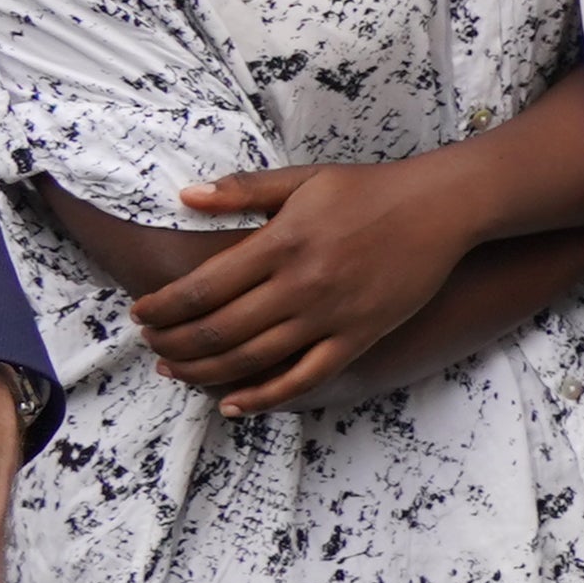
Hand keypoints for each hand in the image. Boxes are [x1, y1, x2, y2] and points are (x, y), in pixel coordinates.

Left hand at [133, 157, 486, 410]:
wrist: (443, 207)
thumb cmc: (370, 189)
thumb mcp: (304, 179)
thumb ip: (244, 190)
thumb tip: (184, 196)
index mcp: (281, 243)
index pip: (201, 288)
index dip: (162, 307)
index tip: (140, 313)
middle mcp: (301, 285)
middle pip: (218, 331)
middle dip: (173, 344)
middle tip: (151, 345)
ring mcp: (331, 316)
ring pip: (252, 360)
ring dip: (204, 373)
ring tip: (176, 371)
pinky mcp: (359, 337)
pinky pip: (304, 379)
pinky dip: (264, 398)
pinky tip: (234, 403)